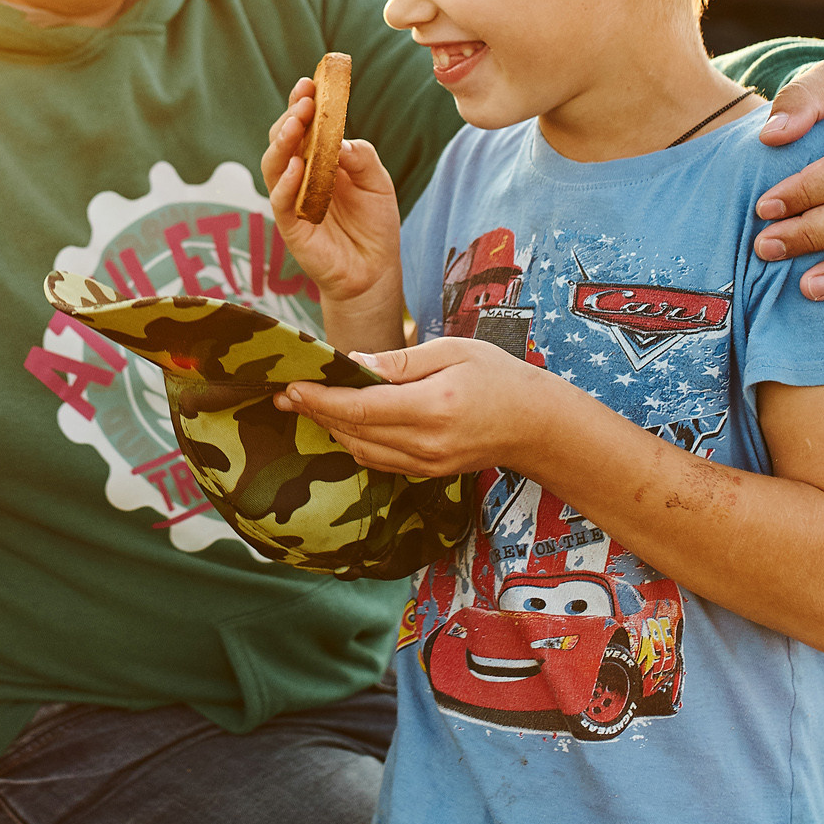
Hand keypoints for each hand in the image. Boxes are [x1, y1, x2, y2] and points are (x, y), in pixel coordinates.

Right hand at [261, 75, 402, 315]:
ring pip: (273, 166)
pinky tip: (296, 166)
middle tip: (304, 101)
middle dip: (290, 117)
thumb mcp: (378, 182)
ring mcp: (291, 200)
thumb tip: (342, 140)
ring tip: (297, 124)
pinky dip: (285, 183)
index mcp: (318, 160)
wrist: (375, 271)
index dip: (302, 104)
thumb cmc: (374, 224)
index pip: (302, 126)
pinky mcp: (291, 227)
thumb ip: (362, 158)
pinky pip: (280, 202)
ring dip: (283, 143)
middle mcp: (299, 176)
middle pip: (282, 140)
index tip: (309, 82)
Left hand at [276, 337, 577, 476]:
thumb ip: (401, 360)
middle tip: (285, 394)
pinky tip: (341, 422)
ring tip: (306, 405)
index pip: (362, 408)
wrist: (537, 426)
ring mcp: (427, 464)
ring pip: (361, 450)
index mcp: (433, 406)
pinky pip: (378, 460)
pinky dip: (354, 441)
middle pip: (354, 431)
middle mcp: (427, 443)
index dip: (321, 399)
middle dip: (316, 412)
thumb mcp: (453, 351)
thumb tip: (355, 363)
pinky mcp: (428, 473)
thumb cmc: (498, 377)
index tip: (292, 386)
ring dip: (331, 428)